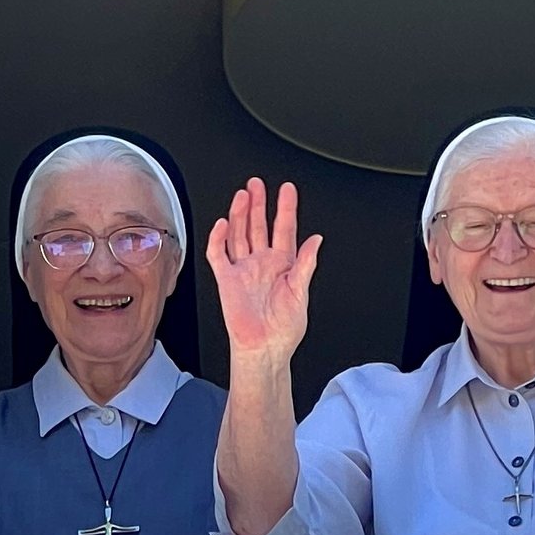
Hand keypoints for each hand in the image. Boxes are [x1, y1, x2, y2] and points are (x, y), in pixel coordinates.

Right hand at [205, 178, 322, 366]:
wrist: (265, 349)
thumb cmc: (284, 329)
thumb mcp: (301, 294)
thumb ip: (306, 265)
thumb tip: (316, 241)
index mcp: (283, 265)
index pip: (284, 229)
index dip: (286, 209)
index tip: (288, 191)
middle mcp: (262, 263)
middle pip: (258, 226)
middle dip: (258, 204)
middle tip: (257, 184)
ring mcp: (243, 270)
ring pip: (239, 234)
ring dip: (241, 215)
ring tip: (243, 195)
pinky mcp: (226, 280)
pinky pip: (219, 255)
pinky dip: (218, 239)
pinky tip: (223, 224)